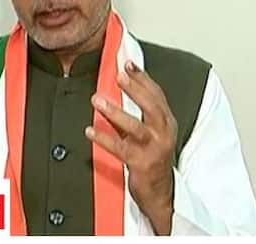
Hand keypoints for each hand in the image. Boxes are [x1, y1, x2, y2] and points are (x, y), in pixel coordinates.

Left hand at [85, 60, 176, 234]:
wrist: (160, 191)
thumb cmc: (152, 157)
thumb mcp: (149, 130)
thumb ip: (137, 111)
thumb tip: (121, 87)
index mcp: (166, 121)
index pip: (157, 95)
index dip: (143, 78)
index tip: (128, 63)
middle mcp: (163, 133)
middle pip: (151, 107)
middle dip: (135, 89)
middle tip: (119, 75)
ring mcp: (153, 149)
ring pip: (135, 127)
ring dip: (115, 112)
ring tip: (97, 100)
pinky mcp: (141, 163)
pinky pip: (120, 148)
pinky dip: (104, 138)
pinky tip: (89, 131)